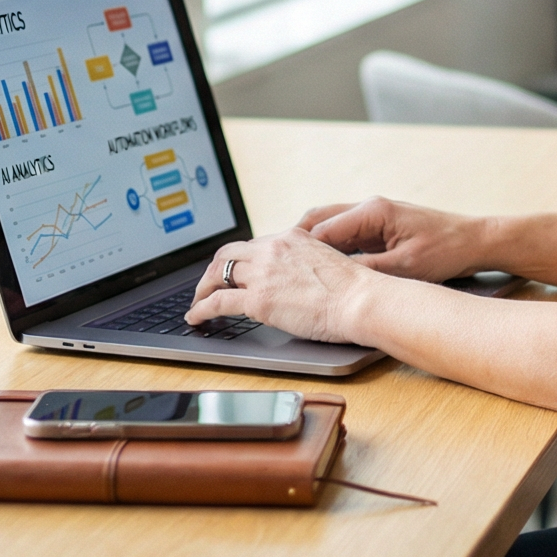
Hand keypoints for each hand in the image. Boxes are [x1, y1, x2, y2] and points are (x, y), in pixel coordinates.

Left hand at [185, 230, 381, 343]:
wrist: (360, 300)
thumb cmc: (354, 290)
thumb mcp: (326, 261)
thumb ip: (304, 264)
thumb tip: (295, 280)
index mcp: (291, 238)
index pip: (253, 246)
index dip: (238, 261)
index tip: (233, 272)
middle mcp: (272, 249)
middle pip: (227, 254)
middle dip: (213, 271)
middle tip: (207, 285)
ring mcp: (263, 273)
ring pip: (217, 275)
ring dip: (203, 289)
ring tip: (198, 303)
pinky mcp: (258, 300)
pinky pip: (217, 302)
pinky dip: (201, 309)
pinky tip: (196, 318)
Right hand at [295, 196, 487, 282]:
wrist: (475, 241)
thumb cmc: (446, 250)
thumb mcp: (404, 267)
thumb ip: (367, 270)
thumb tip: (333, 279)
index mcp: (373, 211)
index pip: (322, 228)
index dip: (298, 249)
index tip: (280, 266)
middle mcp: (369, 208)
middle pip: (318, 221)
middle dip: (295, 242)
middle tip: (276, 264)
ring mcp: (373, 216)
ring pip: (329, 226)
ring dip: (311, 245)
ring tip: (292, 268)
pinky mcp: (379, 228)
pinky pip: (344, 236)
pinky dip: (329, 249)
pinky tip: (321, 269)